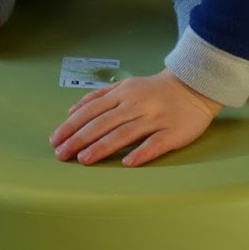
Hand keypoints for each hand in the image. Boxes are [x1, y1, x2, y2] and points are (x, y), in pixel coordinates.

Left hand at [50, 70, 221, 167]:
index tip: (55, 140)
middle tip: (62, 154)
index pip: (91, 111)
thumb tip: (72, 111)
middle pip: (103, 123)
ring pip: (125, 133)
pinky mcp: (173, 133)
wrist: (193, 86)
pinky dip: (141, 153)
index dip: (72, 126)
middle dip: (79, 139)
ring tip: (84, 159)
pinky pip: (155, 144)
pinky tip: (127, 164)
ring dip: (103, 147)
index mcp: (123, 94)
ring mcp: (155, 119)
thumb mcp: (125, 85)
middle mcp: (136, 105)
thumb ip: (98, 97)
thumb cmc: (155, 90)